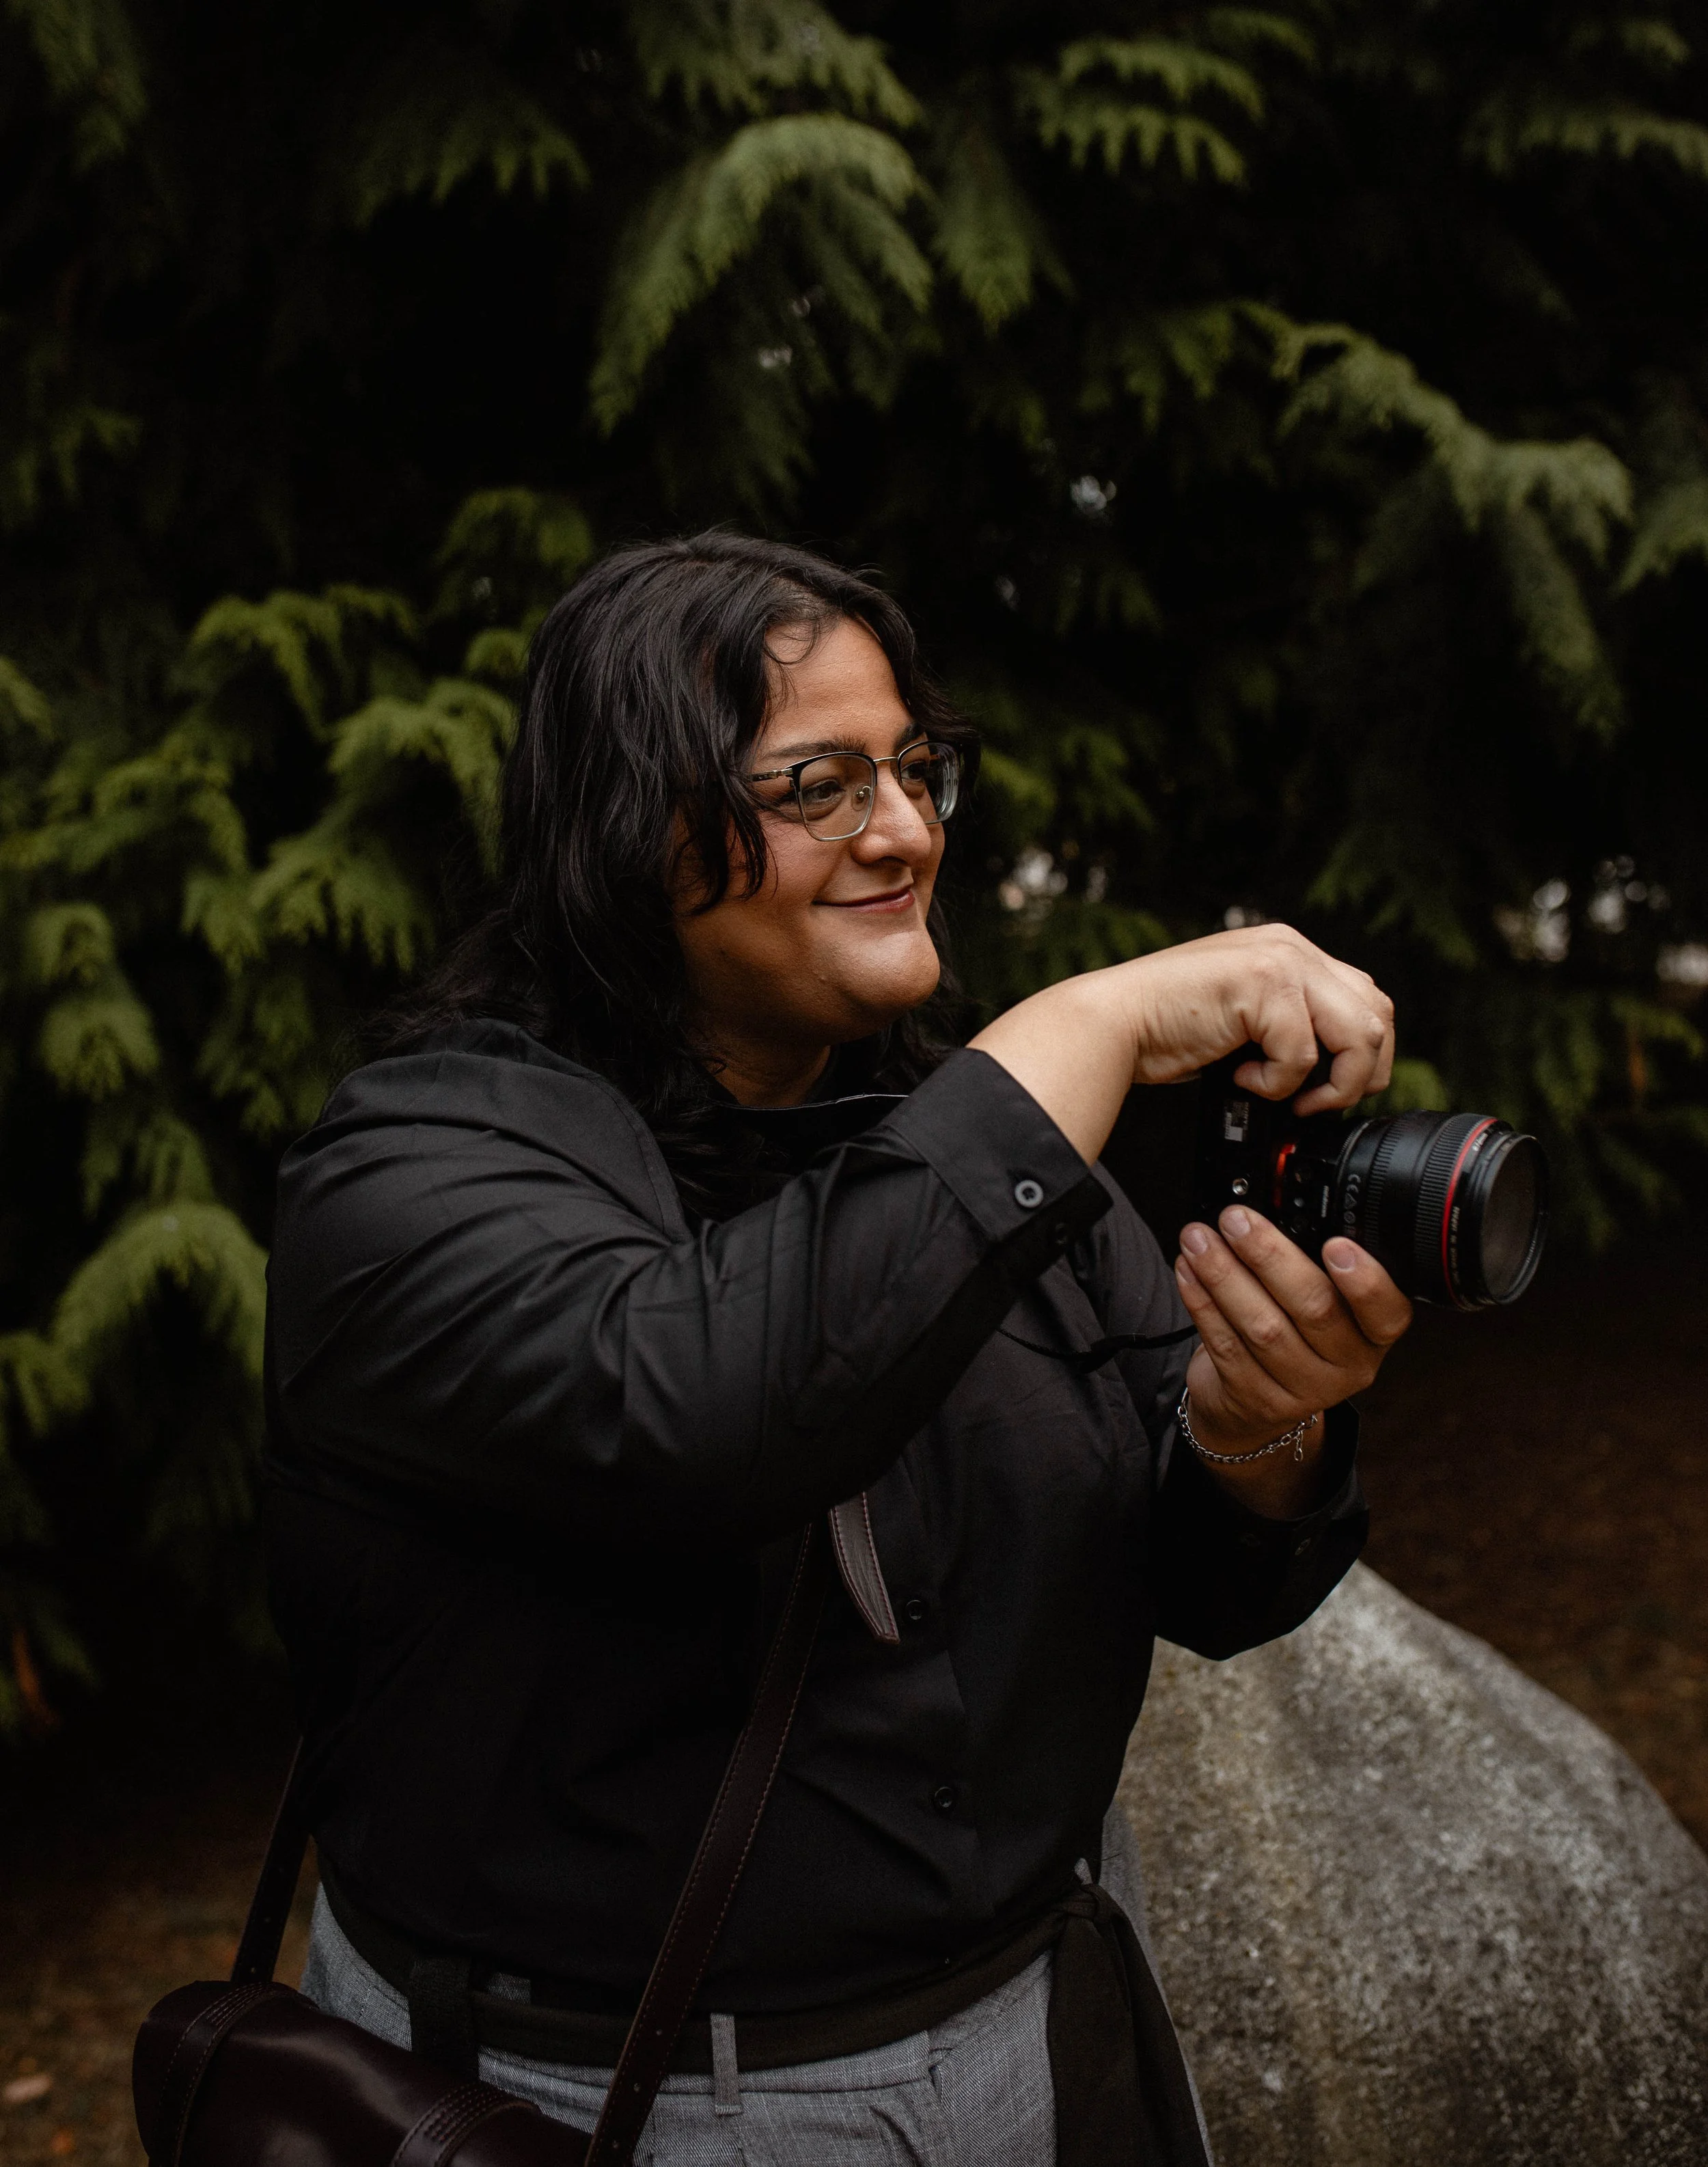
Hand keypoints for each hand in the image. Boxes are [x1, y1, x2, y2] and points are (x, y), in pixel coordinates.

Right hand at [1127, 923, 1394, 1113]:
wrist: (1112, 1024)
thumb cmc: (1166, 1029)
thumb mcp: (1245, 1019)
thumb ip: (1290, 1023)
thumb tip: (1337, 1070)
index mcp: (1289, 952)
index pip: (1366, 1000)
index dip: (1361, 1055)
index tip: (1329, 1090)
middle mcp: (1292, 947)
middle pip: (1378, 1015)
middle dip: (1358, 1074)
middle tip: (1315, 1103)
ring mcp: (1281, 960)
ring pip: (1360, 1033)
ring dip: (1329, 1083)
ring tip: (1285, 1096)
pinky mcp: (1263, 983)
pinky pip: (1303, 1053)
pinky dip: (1276, 1083)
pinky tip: (1240, 1078)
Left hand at [1174, 1204, 1412, 1515]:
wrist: (1256, 1406)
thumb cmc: (1295, 1335)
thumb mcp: (1324, 1304)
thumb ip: (1313, 1266)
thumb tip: (1273, 1209)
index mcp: (1374, 1335)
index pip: (1386, 1311)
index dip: (1365, 1280)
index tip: (1336, 1245)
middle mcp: (1348, 1367)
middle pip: (1314, 1309)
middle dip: (1269, 1256)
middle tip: (1236, 1219)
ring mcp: (1302, 1389)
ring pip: (1263, 1327)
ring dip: (1224, 1275)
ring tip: (1199, 1239)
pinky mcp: (1255, 1399)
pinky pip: (1225, 1345)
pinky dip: (1202, 1302)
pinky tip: (1188, 1271)